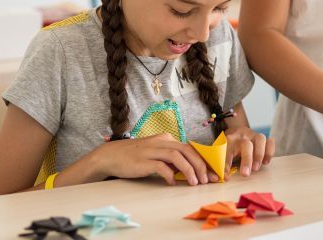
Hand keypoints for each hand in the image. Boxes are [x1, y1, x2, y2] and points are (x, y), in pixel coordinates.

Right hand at [90, 132, 214, 185]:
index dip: (203, 160)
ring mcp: (152, 150)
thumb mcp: (156, 154)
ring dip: (189, 170)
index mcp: (167, 139)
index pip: (190, 148)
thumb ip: (171, 159)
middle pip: (188, 150)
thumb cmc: (135, 157)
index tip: (212, 172)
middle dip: (201, 165)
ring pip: (177, 156)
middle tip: (208, 179)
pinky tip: (173, 183)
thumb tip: (188, 170)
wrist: (111, 156)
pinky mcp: (143, 160)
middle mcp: (162, 142)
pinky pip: (161, 166)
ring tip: (196, 183)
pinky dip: (170, 175)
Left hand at [223, 127, 274, 178]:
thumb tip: (224, 178)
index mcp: (229, 139)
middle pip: (246, 144)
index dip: (226, 164)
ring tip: (256, 168)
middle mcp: (242, 135)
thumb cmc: (229, 146)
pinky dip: (269, 152)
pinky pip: (270, 142)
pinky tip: (265, 162)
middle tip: (245, 174)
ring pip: (260, 139)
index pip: (226, 151)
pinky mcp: (262, 138)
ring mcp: (254, 135)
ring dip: (259, 155)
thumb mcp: (222, 153)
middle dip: (246, 160)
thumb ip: (222, 164)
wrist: (237, 131)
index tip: (226, 177)